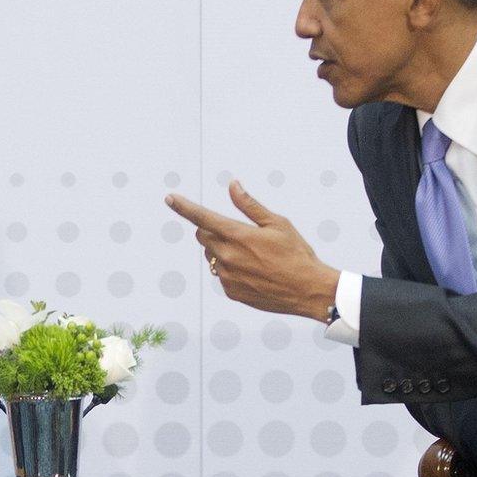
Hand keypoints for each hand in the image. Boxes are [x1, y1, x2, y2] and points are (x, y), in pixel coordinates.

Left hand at [165, 179, 338, 319]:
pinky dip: (231, 269)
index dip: (184, 207)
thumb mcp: (277, 223)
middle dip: (213, 229)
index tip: (170, 197)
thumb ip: (249, 205)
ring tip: (253, 255)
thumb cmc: (296, 253)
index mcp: (238, 236)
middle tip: (239, 232)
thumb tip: (232, 185)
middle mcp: (228, 257)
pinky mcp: (231, 291)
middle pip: (203, 236)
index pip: (202, 218)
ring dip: (223, 250)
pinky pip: (221, 274)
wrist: (307, 291)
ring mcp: (227, 276)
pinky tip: (254, 271)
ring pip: (212, 256)